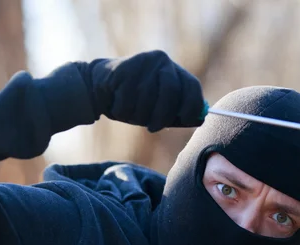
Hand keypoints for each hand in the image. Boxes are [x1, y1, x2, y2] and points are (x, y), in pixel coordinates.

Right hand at [77, 50, 205, 131]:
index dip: (192, 106)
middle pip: (171, 92)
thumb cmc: (135, 102)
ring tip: (131, 114)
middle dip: (162, 116)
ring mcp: (144, 62)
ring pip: (148, 98)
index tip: (186, 120)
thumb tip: (201, 119)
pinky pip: (128, 99)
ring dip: (138, 115)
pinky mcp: (125, 67)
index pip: (193, 87)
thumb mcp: (159, 109)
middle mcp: (163, 62)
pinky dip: (123, 109)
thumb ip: (179, 114)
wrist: (98, 86)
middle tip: (153, 128)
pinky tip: (118, 105)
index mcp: (175, 71)